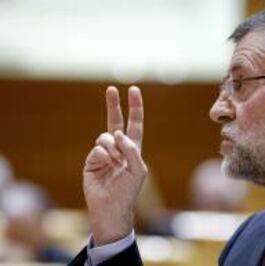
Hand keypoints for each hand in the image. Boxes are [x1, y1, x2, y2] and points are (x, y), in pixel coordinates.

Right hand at [83, 86, 147, 245]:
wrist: (111, 207)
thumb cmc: (128, 190)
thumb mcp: (138, 169)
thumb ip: (131, 149)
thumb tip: (117, 133)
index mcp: (132, 149)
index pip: (135, 124)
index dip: (135, 108)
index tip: (133, 90)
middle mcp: (118, 148)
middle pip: (116, 121)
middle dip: (114, 105)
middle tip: (111, 89)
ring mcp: (104, 153)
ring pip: (105, 137)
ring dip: (112, 147)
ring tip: (115, 162)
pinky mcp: (91, 160)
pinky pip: (98, 149)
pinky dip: (103, 156)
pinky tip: (105, 166)